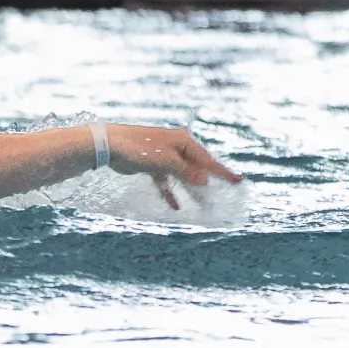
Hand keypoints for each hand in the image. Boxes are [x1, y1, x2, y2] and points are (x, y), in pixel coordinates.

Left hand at [105, 125, 242, 210]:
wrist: (109, 145)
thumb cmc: (139, 149)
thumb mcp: (166, 162)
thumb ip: (186, 171)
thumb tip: (204, 180)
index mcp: (183, 141)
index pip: (207, 159)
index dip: (222, 171)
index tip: (238, 180)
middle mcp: (176, 147)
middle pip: (196, 168)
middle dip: (207, 183)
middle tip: (220, 198)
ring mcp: (163, 156)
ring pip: (181, 176)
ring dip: (190, 190)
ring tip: (203, 205)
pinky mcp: (151, 165)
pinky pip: (165, 180)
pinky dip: (170, 192)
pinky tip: (176, 206)